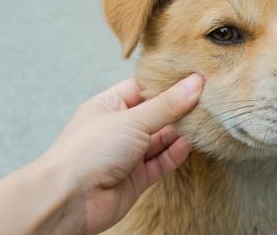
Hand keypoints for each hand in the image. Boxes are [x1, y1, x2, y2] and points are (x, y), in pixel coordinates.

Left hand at [41, 74, 203, 233]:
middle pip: (155, 114)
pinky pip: (160, 162)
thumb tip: (196, 83)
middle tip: (207, 98)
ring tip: (204, 120)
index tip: (194, 76)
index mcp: (109, 106)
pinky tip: (188, 144)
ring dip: (180, 132)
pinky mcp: (136, 178)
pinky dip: (174, 153)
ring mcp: (127, 154)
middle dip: (178, 108)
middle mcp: (118, 128)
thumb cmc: (88, 150)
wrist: (69, 200)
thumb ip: (167, 105)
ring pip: (160, 139)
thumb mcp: (132, 119)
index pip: (142, 88)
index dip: (167, 83)